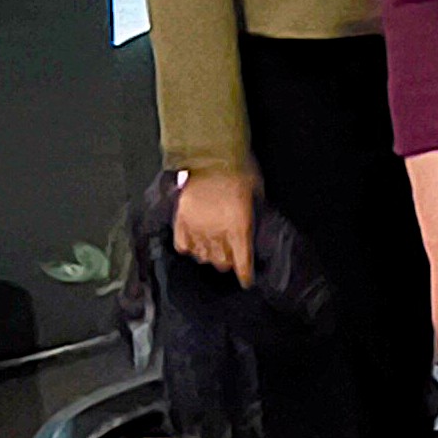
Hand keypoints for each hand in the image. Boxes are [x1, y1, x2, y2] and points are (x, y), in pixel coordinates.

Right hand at [170, 167, 258, 284]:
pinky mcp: (181, 220)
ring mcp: (198, 228)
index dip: (244, 275)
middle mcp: (218, 233)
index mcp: (240, 228)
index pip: (242, 263)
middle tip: (230, 255)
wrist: (212, 156)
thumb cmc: (240, 172)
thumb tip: (252, 226)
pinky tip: (194, 244)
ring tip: (213, 249)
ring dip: (209, 255)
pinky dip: (188, 248)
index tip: (246, 281)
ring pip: (202, 256)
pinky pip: (182, 246)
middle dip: (228, 261)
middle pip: (222, 262)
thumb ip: (252, 216)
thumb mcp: (256, 196)